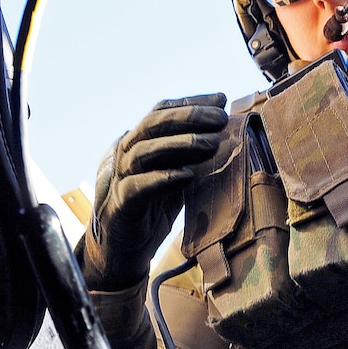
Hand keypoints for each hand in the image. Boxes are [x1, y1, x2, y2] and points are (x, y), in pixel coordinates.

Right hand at [82, 93, 227, 290]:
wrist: (125, 249)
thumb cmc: (154, 207)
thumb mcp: (178, 175)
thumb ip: (193, 155)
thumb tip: (227, 132)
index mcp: (140, 141)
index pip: (162, 110)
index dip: (191, 101)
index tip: (221, 99)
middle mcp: (126, 153)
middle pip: (153, 123)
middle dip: (189, 116)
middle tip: (220, 118)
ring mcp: (120, 178)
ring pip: (145, 151)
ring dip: (181, 144)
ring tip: (211, 144)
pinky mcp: (120, 205)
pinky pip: (138, 186)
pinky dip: (164, 178)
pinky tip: (188, 175)